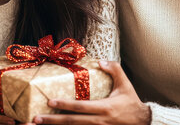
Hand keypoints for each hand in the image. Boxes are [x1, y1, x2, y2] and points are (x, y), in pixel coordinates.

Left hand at [28, 60, 150, 124]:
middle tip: (35, 119)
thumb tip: (100, 60)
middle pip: (72, 123)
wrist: (143, 123)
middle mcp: (99, 122)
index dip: (65, 105)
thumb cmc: (131, 102)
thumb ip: (114, 69)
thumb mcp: (125, 84)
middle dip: (52, 122)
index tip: (49, 102)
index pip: (81, 107)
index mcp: (105, 108)